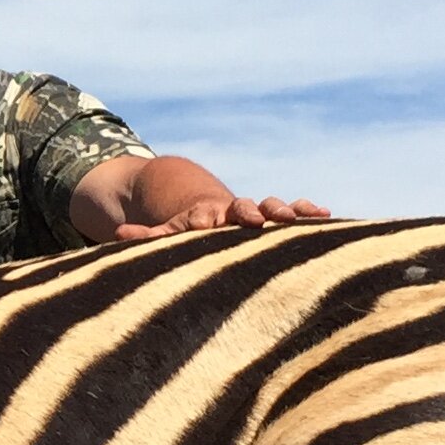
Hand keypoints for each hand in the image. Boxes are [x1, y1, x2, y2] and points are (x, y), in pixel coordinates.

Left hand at [114, 192, 331, 241]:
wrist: (212, 211)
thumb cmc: (187, 231)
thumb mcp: (165, 234)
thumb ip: (147, 236)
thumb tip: (118, 232)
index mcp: (204, 216)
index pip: (205, 216)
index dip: (208, 220)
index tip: (209, 225)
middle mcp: (232, 211)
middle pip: (243, 207)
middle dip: (251, 212)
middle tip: (258, 220)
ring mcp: (256, 213)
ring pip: (271, 207)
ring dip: (284, 210)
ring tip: (300, 216)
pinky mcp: (275, 220)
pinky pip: (294, 213)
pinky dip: (307, 212)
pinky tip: (326, 214)